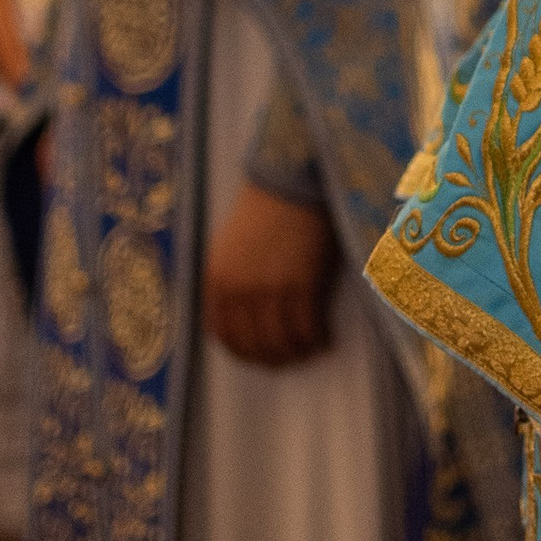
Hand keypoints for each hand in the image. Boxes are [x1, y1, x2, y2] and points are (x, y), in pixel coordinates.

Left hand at [203, 185, 335, 367]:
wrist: (294, 180)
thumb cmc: (266, 209)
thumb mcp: (232, 247)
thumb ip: (231, 283)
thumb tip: (244, 320)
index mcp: (216, 279)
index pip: (221, 334)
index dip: (241, 351)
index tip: (258, 356)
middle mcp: (238, 290)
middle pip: (252, 344)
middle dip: (271, 359)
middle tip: (288, 360)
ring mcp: (270, 289)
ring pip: (280, 342)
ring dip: (296, 353)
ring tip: (309, 350)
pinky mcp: (301, 285)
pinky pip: (307, 328)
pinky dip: (316, 339)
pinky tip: (324, 338)